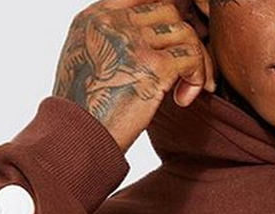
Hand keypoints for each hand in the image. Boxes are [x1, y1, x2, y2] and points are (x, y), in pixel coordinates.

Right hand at [53, 0, 217, 153]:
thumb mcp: (85, 62)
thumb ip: (109, 42)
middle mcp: (113, 22)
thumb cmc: (83, 112)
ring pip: (184, 32)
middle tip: (187, 70)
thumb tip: (144, 41)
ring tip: (189, 88)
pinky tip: (184, 100)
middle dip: (185, 40)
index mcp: (95, 17)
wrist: (77, 138)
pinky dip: (196, 78)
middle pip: (167, 11)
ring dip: (196, 61)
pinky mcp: (152, 67)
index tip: (172, 47)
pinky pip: (191, 58)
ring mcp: (133, 42)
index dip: (165, 20)